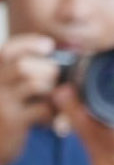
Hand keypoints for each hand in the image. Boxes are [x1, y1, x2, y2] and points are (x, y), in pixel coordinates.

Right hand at [0, 34, 59, 164]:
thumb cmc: (4, 115)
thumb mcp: (6, 91)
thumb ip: (20, 76)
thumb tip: (53, 59)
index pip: (6, 50)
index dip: (28, 44)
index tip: (49, 45)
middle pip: (23, 66)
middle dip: (47, 69)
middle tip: (57, 78)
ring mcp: (1, 102)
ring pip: (34, 85)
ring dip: (53, 90)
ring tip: (56, 101)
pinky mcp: (13, 121)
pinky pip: (43, 109)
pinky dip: (55, 112)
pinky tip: (54, 119)